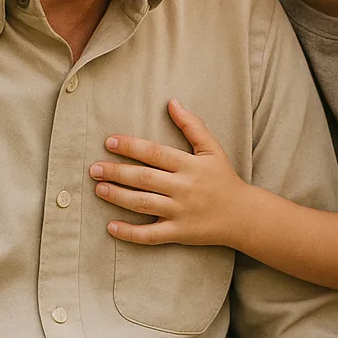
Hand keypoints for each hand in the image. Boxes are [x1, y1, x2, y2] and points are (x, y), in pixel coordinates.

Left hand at [91, 100, 250, 246]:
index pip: (155, 153)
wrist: (243, 215)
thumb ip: (192, 125)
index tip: (109, 142)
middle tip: (94, 168)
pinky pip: (150, 235)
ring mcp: (180, 212)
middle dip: (117, 172)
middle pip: (144, 178)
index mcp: (190, 165)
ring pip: (143, 204)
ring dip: (118, 196)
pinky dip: (130, 233)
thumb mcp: (212, 149)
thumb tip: (172, 102)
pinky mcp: (179, 233)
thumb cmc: (224, 178)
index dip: (131, 147)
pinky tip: (111, 227)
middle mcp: (184, 188)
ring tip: (99, 189)